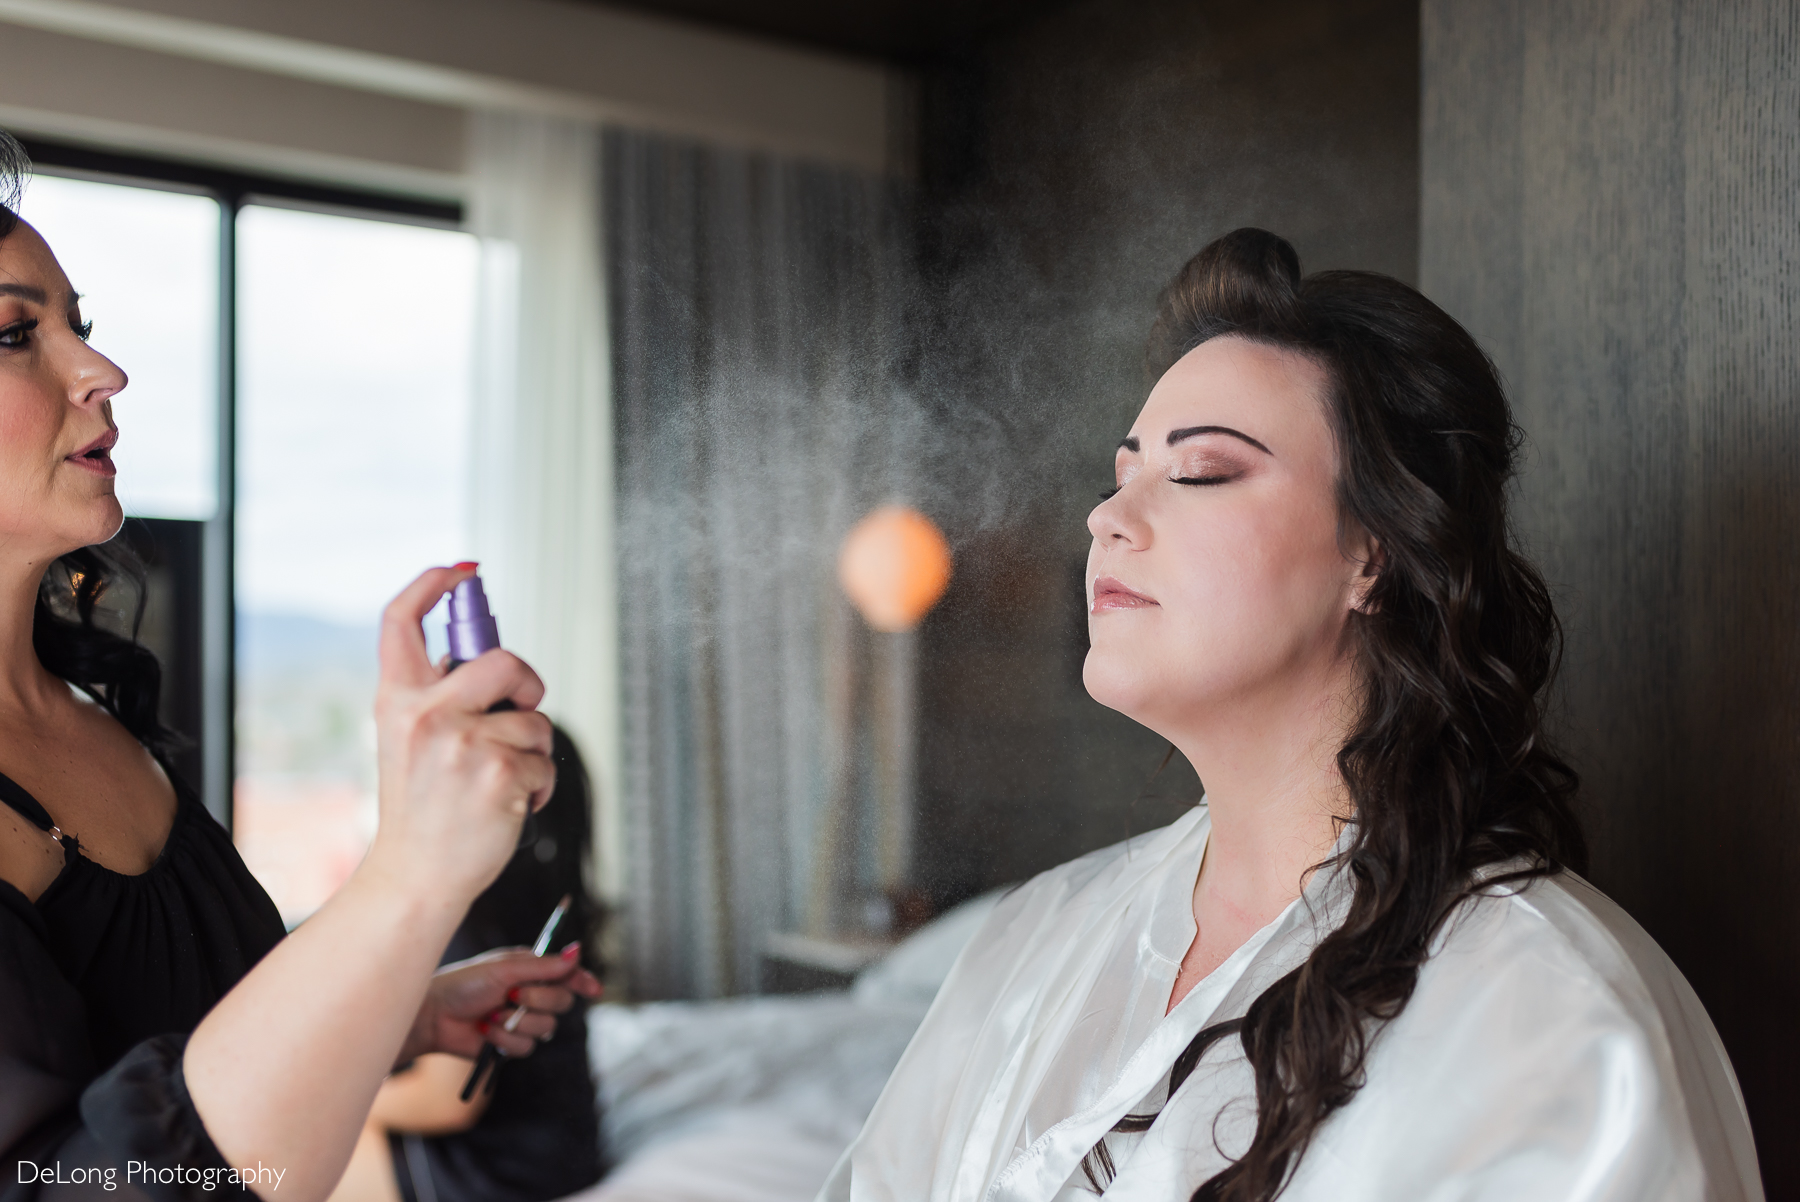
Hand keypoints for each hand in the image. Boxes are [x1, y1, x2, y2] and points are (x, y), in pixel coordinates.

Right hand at [364, 566, 556, 901]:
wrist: (416, 877)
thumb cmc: (421, 812)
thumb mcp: (406, 742)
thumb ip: (436, 698)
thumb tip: (480, 659)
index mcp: (397, 701)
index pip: (401, 621)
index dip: (433, 583)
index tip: (462, 570)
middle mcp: (426, 714)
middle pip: (501, 658)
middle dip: (527, 681)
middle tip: (520, 708)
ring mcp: (464, 742)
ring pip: (535, 718)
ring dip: (532, 748)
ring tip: (501, 780)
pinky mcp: (501, 771)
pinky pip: (545, 760)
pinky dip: (539, 784)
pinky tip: (511, 804)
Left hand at [400, 944, 602, 1062]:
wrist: (434, 1016)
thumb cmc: (464, 984)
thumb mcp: (505, 969)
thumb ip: (544, 965)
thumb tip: (577, 953)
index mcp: (532, 970)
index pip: (568, 975)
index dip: (583, 981)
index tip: (593, 989)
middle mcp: (531, 994)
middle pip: (563, 1002)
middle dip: (539, 999)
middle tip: (513, 993)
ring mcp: (522, 1020)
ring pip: (546, 1027)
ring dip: (518, 1021)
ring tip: (492, 1014)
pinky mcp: (511, 1044)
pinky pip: (526, 1047)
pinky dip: (504, 1038)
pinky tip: (485, 1030)